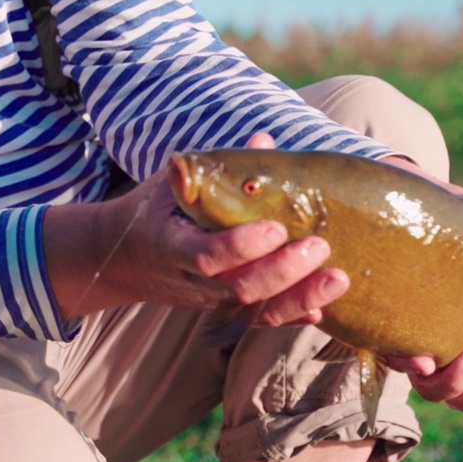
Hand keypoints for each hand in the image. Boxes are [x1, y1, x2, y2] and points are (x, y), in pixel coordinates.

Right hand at [43, 132, 349, 321]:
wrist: (125, 259)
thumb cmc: (156, 211)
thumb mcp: (173, 185)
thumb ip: (215, 168)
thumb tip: (264, 140)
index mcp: (173, 246)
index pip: (206, 256)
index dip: (241, 247)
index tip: (276, 228)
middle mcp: (191, 282)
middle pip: (239, 289)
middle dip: (282, 272)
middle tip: (319, 246)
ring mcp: (210, 301)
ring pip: (255, 310)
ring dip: (299, 297)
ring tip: (337, 278)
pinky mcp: (225, 311)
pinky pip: (260, 321)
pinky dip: (292, 316)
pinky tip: (323, 308)